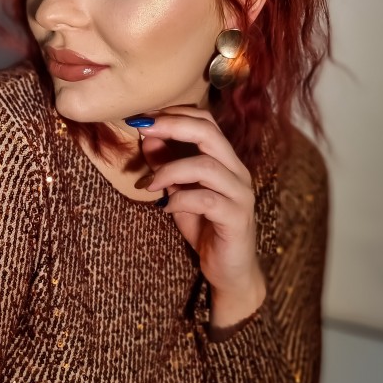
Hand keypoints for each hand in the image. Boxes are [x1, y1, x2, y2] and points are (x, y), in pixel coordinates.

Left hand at [138, 106, 265, 309]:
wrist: (228, 270)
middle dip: (172, 126)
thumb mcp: (178, 190)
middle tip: (142, 129)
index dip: (174, 113)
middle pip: (208, 132)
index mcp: (225, 158)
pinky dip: (181, 200)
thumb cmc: (204, 226)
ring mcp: (240, 193)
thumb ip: (166, 162)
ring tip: (149, 183)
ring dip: (170, 169)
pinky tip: (166, 208)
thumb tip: (146, 134)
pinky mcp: (237, 218)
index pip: (205, 120)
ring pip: (206, 165)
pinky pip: (207, 200)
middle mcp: (237, 170)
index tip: (143, 118)